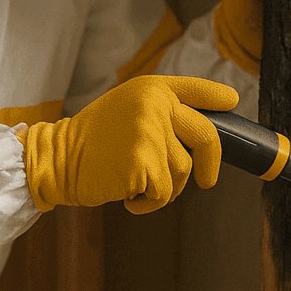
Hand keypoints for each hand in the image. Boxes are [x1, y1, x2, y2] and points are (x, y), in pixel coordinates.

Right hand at [23, 75, 238, 213]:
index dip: (218, 97)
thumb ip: (161, 114)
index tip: (232, 102)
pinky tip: (127, 192)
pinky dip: (149, 202)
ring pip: (183, 171)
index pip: (196, 90)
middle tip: (206, 181)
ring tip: (135, 180)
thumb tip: (200, 140)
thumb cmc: (93, 140)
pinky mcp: (144, 162)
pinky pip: (165, 191)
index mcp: (152, 89)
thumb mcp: (126, 110)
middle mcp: (155, 104)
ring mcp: (150, 132)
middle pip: (206, 136)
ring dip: (165, 186)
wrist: (58, 158)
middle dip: (209, 164)